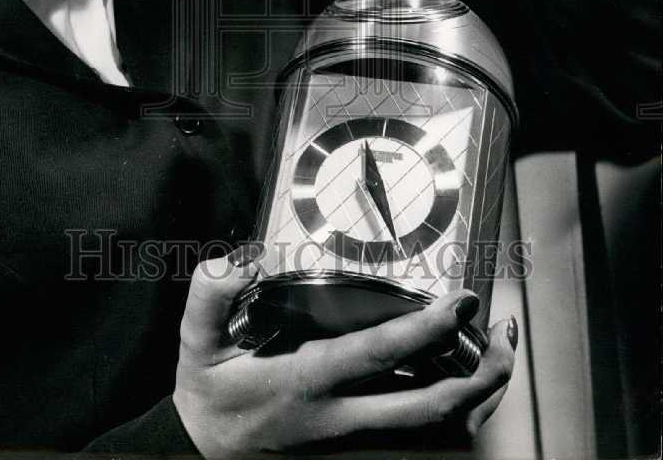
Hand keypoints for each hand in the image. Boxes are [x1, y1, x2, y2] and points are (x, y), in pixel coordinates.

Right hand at [172, 247, 516, 457]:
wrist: (205, 454)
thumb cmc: (210, 390)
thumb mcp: (196, 341)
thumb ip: (212, 294)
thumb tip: (246, 257)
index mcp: (307, 382)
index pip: (377, 357)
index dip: (425, 330)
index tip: (459, 300)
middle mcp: (343, 419)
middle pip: (432, 410)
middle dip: (480, 375)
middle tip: (501, 328)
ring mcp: (357, 442)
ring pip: (439, 434)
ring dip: (480, 397)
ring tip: (500, 350)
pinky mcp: (363, 448)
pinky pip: (426, 439)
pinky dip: (459, 412)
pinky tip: (468, 379)